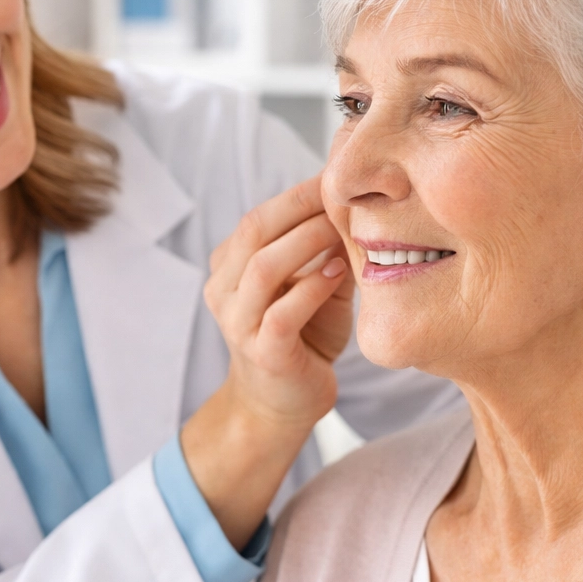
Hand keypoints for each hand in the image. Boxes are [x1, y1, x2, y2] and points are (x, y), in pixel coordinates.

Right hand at [180, 177, 352, 549]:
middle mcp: (223, 290)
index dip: (298, 194)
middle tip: (345, 195)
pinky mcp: (262, 352)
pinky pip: (282, 312)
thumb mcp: (313, 284)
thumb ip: (326, 249)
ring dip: (307, 242)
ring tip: (342, 230)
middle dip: (301, 207)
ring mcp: (238, 323)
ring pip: (263, 267)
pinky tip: (339, 273)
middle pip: (254, 231)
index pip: (258, 217)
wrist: (281, 404)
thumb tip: (359, 201)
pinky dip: (312, 287)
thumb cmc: (302, 336)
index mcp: (229, 267)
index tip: (340, 177)